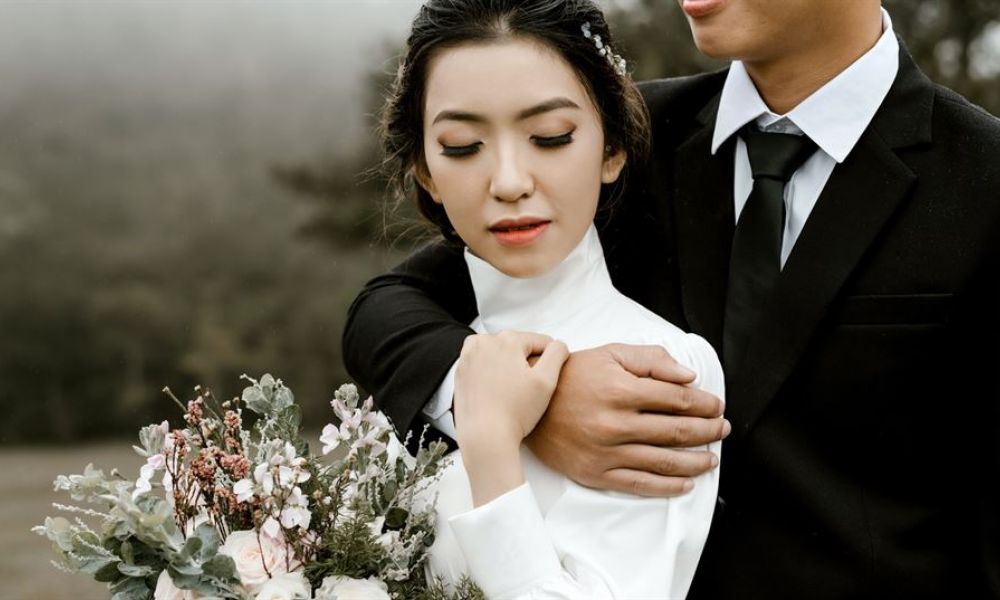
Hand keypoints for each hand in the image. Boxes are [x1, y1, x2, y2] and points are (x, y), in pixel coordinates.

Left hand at [453, 331, 569, 505]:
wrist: (484, 437)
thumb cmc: (515, 411)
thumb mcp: (547, 380)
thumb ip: (557, 354)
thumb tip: (558, 345)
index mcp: (507, 339)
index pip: (540, 341)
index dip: (549, 361)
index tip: (544, 380)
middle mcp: (483, 342)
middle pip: (518, 346)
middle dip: (526, 362)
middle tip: (526, 389)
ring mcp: (468, 357)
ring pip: (500, 354)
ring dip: (508, 366)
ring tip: (512, 390)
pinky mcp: (460, 372)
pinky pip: (483, 365)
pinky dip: (491, 373)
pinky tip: (497, 392)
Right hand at [524, 343, 728, 496]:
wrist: (528, 405)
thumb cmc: (571, 376)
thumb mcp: (610, 354)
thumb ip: (651, 360)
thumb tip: (689, 377)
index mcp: (621, 389)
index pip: (678, 399)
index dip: (704, 404)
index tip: (716, 406)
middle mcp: (616, 423)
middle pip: (677, 431)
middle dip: (707, 431)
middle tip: (722, 429)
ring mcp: (606, 452)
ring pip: (664, 461)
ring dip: (696, 461)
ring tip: (712, 458)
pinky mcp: (596, 473)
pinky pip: (640, 484)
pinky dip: (668, 486)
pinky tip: (686, 483)